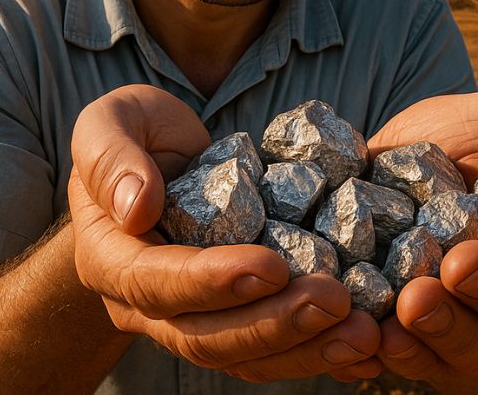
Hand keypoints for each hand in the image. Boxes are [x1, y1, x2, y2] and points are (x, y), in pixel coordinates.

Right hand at [68, 84, 380, 381]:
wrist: (157, 162)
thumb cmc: (135, 134)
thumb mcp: (111, 121)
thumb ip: (112, 157)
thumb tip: (136, 206)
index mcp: (110, 259)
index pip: (156, 283)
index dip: (213, 281)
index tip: (271, 266)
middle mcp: (146, 305)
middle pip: (206, 335)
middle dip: (274, 321)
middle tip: (335, 300)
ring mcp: (190, 320)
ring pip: (244, 356)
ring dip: (306, 348)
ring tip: (363, 333)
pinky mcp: (233, 320)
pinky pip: (272, 352)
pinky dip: (318, 352)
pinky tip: (366, 348)